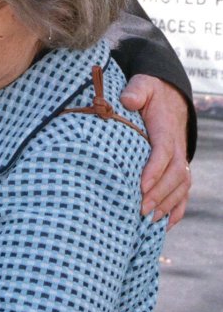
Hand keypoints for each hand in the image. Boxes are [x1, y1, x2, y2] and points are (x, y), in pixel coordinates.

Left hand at [120, 74, 190, 227]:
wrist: (169, 97)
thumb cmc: (150, 93)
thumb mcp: (143, 85)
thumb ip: (136, 91)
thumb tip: (128, 100)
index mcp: (166, 129)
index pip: (163, 151)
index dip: (154, 169)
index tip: (141, 185)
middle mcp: (177, 147)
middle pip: (174, 174)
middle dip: (159, 193)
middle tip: (140, 208)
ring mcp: (180, 160)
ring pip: (181, 186)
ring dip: (166, 204)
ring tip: (148, 219)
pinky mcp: (178, 169)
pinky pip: (183, 193)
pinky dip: (176, 210)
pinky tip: (163, 226)